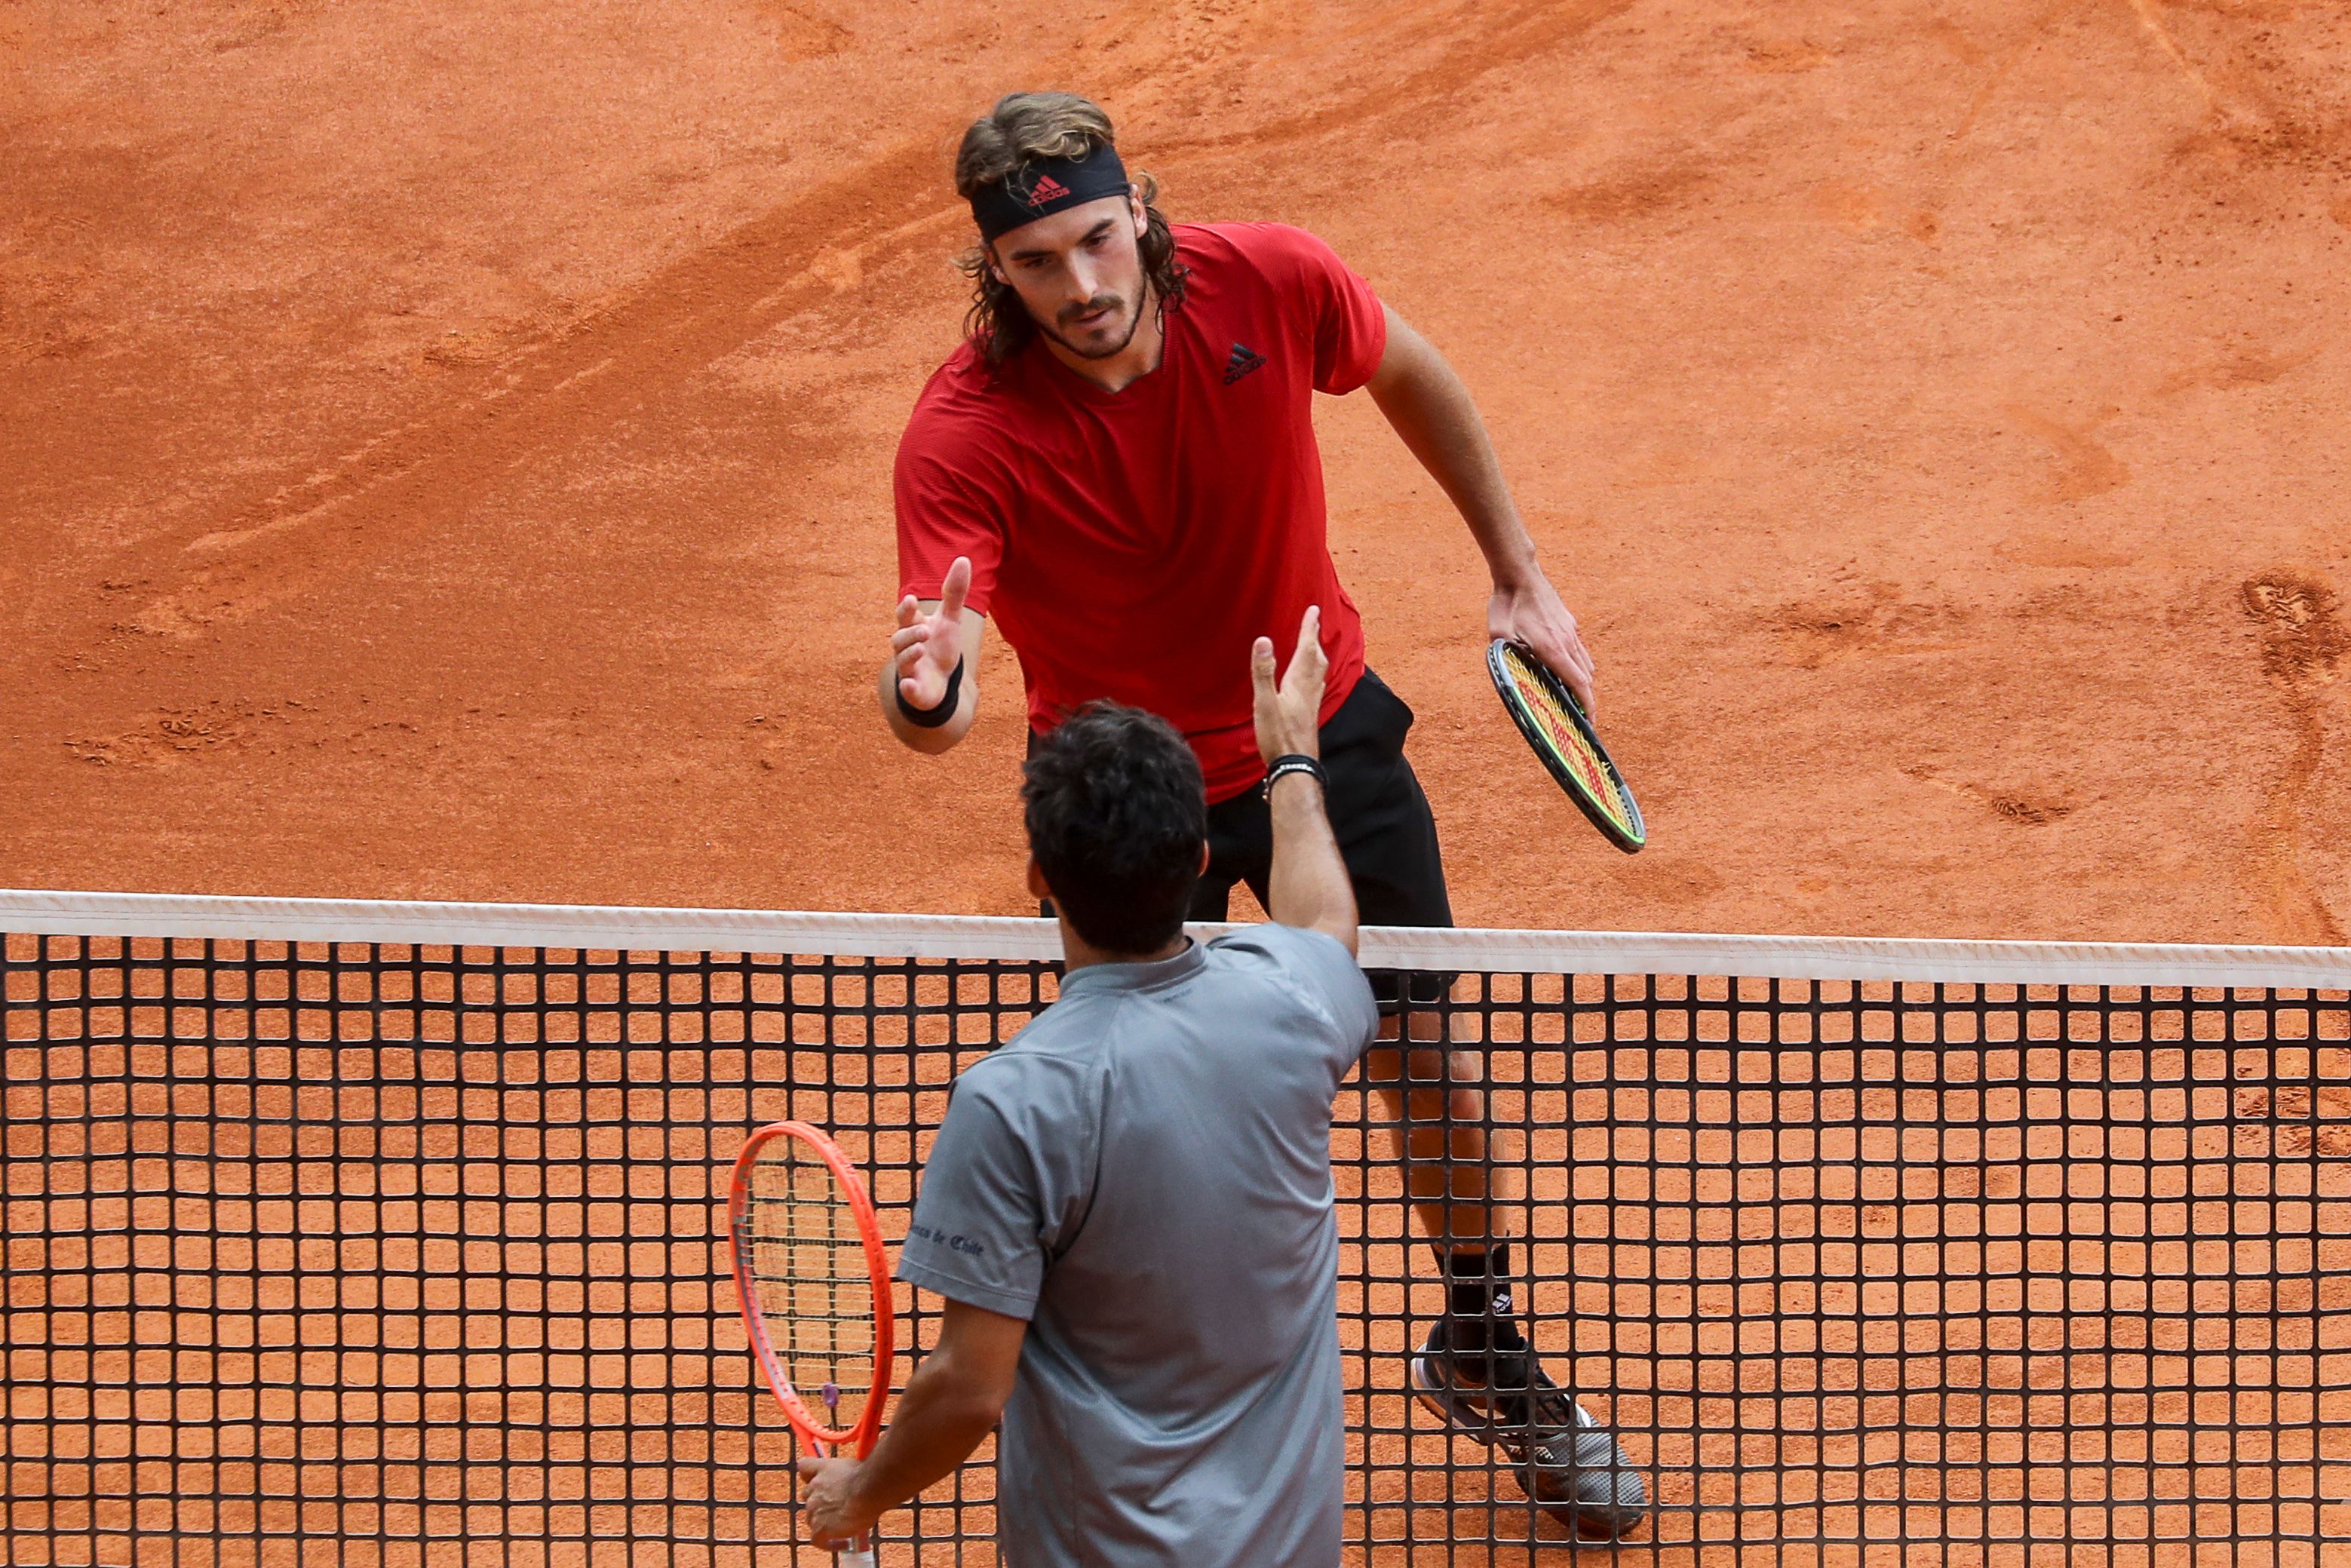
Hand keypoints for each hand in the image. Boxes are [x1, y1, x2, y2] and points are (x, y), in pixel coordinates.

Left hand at [796, 1455, 878, 1550]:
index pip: (805, 1467)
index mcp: (824, 1468)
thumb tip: (859, 1480)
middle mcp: (814, 1487)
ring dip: (825, 1523)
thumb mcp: (858, 1466)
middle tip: (839, 1510)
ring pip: (813, 1519)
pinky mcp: (820, 1528)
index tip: (818, 1482)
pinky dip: (828, 1543)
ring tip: (844, 1527)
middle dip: (821, 1504)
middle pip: (809, 1498)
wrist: (869, 1490)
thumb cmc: (870, 1477)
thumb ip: (848, 1473)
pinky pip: (818, 1540)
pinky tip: (843, 1543)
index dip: (810, 1476)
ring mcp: (814, 1509)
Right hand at [891, 556, 972, 710]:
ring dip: (909, 654)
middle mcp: (907, 648)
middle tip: (924, 630)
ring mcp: (909, 669)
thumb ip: (954, 592)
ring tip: (920, 648)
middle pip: (900, 638)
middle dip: (909, 633)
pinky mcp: (914, 690)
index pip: (906, 616)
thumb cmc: (940, 646)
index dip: (907, 609)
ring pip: (902, 661)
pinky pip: (908, 689)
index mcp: (914, 628)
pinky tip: (909, 685)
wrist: (940, 681)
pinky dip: (908, 688)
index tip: (912, 600)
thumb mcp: (950, 619)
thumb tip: (963, 559)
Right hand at [1252, 604, 1327, 763]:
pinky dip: (1315, 674)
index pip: (1306, 648)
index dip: (1309, 628)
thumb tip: (1264, 641)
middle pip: (1317, 658)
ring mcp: (1311, 704)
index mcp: (1299, 682)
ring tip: (1315, 647)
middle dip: (1315, 639)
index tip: (1314, 609)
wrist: (1295, 767)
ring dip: (1318, 656)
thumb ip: (1263, 672)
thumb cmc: (1278, 736)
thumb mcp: (1265, 703)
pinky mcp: (1309, 716)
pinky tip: (1311, 683)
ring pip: (1319, 673)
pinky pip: (1316, 686)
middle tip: (1315, 623)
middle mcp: (1309, 690)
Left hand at [1489, 572, 1594, 711]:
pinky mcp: (1569, 622)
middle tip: (1582, 716)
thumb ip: (1507, 658)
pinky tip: (1565, 667)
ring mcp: (1570, 630)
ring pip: (1585, 663)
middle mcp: (1567, 641)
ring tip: (1575, 696)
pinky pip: (1579, 649)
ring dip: (1583, 681)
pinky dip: (1578, 664)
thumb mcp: (1499, 636)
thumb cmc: (1507, 604)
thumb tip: (1511, 678)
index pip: (1577, 682)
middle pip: (1586, 677)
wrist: (1519, 573)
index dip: (1587, 705)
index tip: (1591, 721)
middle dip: (1586, 698)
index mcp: (1552, 648)